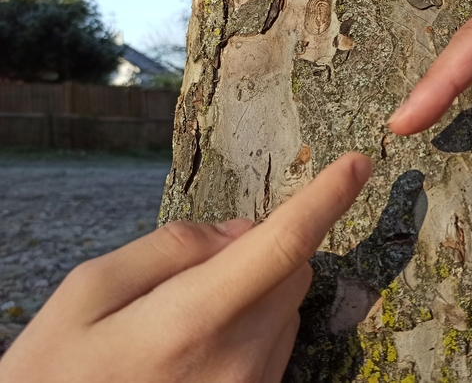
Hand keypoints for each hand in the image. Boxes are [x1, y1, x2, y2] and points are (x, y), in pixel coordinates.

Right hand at [0, 153, 371, 382]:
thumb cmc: (56, 374)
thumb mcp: (88, 294)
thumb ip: (171, 249)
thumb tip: (240, 230)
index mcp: (194, 321)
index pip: (283, 244)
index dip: (327, 199)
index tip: (359, 164)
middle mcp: (241, 360)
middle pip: (293, 271)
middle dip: (264, 250)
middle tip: (195, 270)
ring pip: (288, 307)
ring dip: (257, 291)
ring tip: (182, 322)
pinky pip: (278, 344)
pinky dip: (255, 325)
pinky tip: (199, 348)